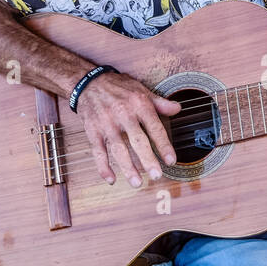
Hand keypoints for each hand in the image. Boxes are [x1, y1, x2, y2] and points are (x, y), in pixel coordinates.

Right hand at [75, 72, 180, 186]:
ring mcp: (106, 124)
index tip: (171, 160)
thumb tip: (178, 108)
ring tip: (137, 182)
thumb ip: (159, 103)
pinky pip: (98, 151)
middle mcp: (123, 114)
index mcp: (138, 104)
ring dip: (127, 167)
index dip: (164, 145)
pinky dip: (103, 167)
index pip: (154, 127)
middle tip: (156, 175)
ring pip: (118, 149)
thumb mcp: (141, 90)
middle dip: (147, 159)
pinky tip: (111, 179)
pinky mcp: (93, 131)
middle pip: (137, 140)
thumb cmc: (118, 87)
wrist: (89, 82)